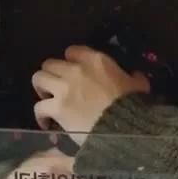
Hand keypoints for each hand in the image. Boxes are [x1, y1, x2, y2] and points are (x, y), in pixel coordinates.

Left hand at [32, 45, 149, 138]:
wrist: (124, 127)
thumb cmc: (133, 105)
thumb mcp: (139, 85)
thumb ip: (134, 78)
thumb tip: (135, 76)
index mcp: (95, 60)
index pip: (71, 51)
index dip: (70, 62)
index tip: (73, 72)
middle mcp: (75, 70)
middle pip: (50, 63)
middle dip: (51, 74)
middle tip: (57, 86)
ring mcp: (63, 88)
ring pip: (38, 78)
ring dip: (41, 89)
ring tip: (47, 99)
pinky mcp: (57, 107)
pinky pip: (39, 107)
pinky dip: (40, 115)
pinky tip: (45, 123)